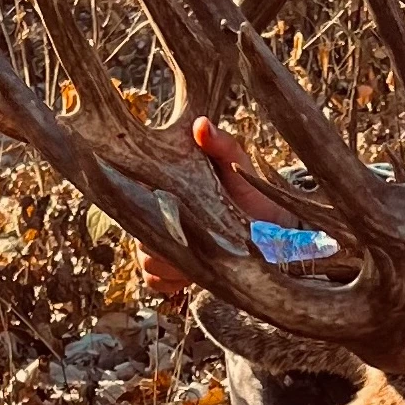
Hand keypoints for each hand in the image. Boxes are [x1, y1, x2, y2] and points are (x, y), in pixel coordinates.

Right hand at [142, 117, 294, 295]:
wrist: (270, 232)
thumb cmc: (250, 193)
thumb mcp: (237, 165)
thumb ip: (221, 144)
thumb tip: (201, 124)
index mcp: (163, 187)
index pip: (135, 197)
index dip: (152, 208)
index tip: (181, 213)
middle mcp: (153, 215)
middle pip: (141, 234)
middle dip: (171, 240)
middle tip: (204, 239)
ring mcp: (156, 246)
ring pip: (147, 260)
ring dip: (175, 263)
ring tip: (206, 256)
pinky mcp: (165, 273)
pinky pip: (153, 281)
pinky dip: (172, 280)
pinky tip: (196, 273)